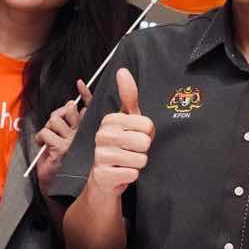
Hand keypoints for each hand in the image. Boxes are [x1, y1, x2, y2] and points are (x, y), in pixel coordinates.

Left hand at [35, 79, 90, 190]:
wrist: (56, 187)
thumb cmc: (61, 165)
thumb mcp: (64, 141)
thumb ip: (68, 125)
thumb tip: (71, 107)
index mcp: (86, 131)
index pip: (89, 107)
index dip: (85, 94)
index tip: (80, 83)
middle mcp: (82, 135)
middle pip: (67, 109)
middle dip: (56, 114)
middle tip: (53, 126)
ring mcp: (72, 141)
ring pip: (55, 120)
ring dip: (47, 127)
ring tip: (47, 138)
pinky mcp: (61, 148)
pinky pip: (47, 132)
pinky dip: (40, 137)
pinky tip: (42, 144)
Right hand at [88, 68, 153, 197]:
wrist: (106, 177)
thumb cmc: (121, 145)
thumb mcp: (128, 119)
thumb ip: (128, 96)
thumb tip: (122, 71)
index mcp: (110, 120)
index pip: (148, 125)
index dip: (147, 134)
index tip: (135, 136)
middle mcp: (102, 135)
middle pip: (145, 142)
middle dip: (143, 150)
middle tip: (132, 150)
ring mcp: (101, 155)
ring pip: (140, 159)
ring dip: (137, 163)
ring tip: (127, 161)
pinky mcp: (103, 174)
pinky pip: (133, 174)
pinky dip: (132, 175)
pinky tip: (121, 172)